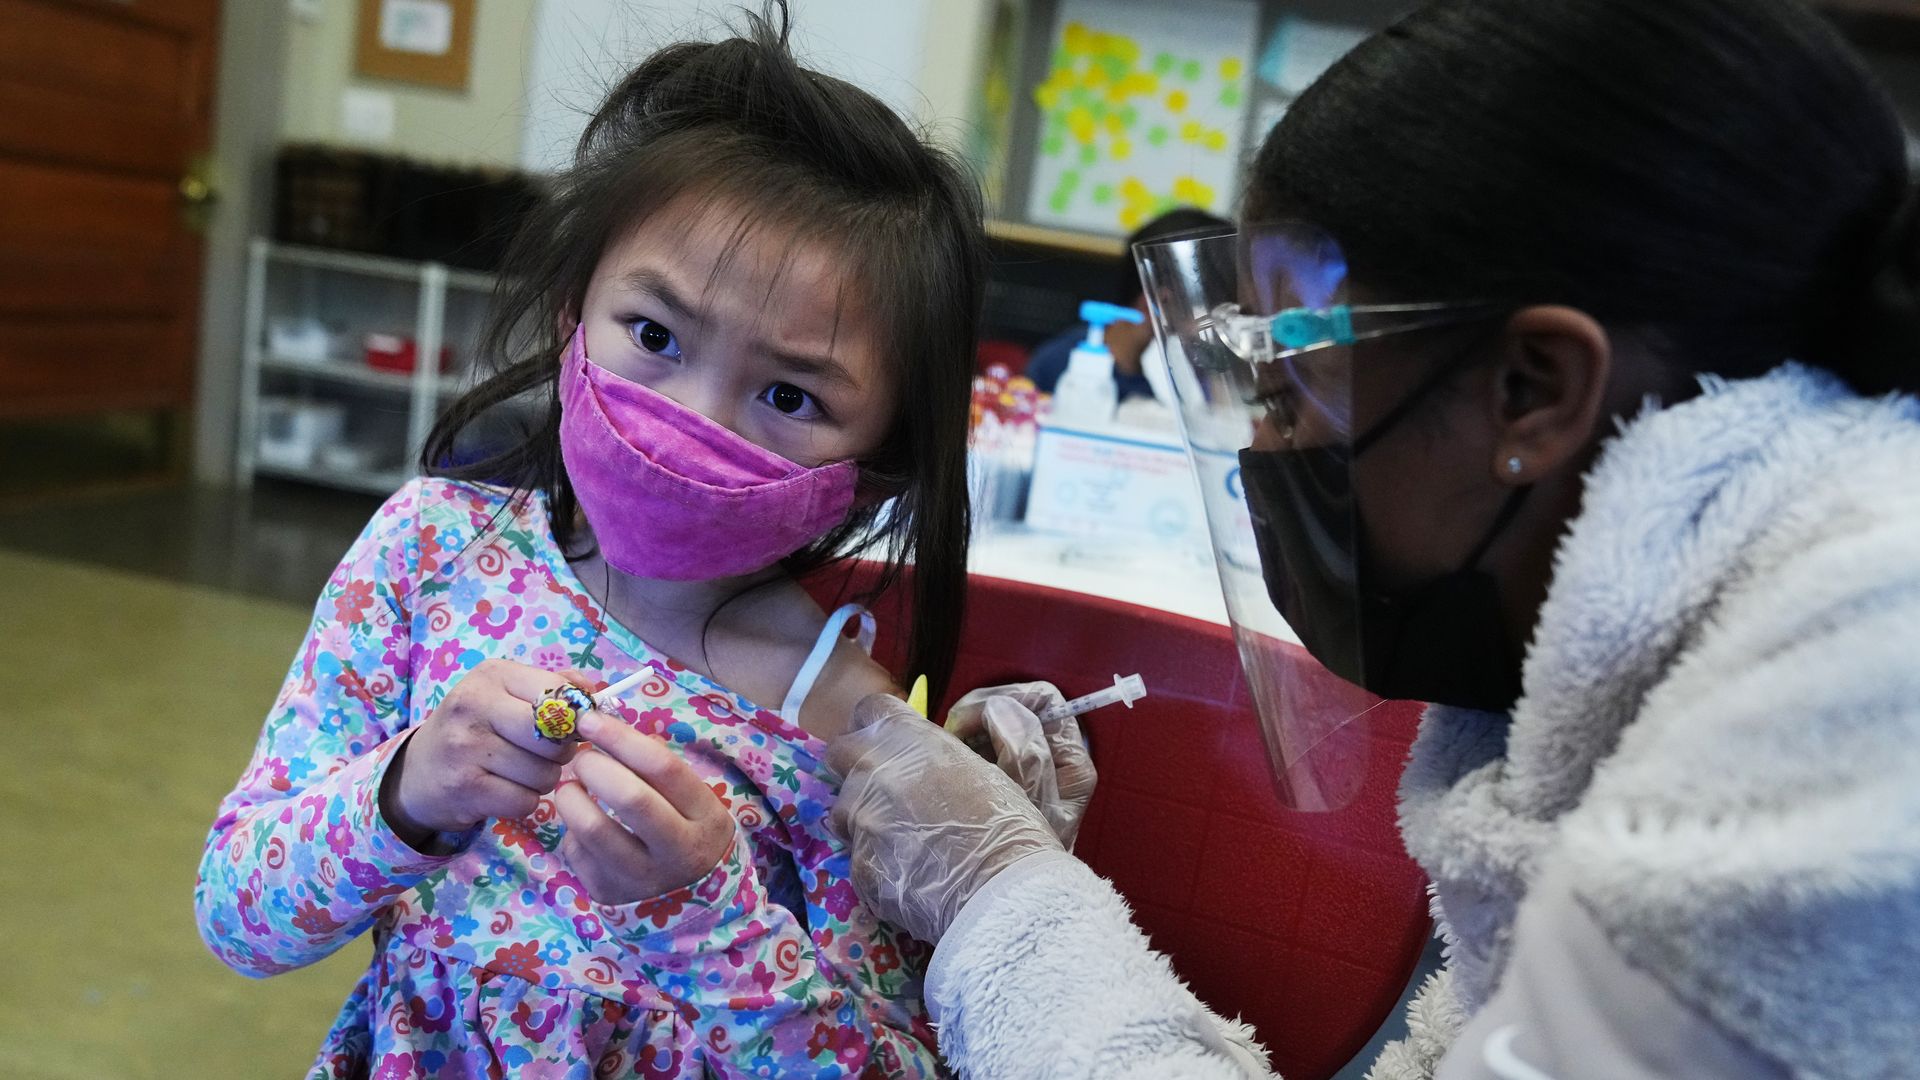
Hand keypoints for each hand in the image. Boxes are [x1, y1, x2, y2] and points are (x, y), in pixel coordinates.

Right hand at [381, 659, 583, 846]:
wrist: (416, 773)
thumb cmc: (475, 729)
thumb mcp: (504, 693)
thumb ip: (552, 685)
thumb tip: (594, 693)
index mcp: (492, 675)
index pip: (559, 693)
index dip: (576, 717)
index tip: (571, 728)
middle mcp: (475, 705)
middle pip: (555, 736)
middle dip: (561, 752)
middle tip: (545, 755)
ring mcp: (466, 747)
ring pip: (544, 773)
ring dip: (543, 780)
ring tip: (520, 773)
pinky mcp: (465, 788)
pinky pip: (526, 801)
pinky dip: (525, 802)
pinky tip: (506, 792)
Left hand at [552, 710, 735, 905]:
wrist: (694, 906)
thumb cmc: (689, 835)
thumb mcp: (695, 804)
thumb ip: (660, 770)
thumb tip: (613, 731)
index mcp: (705, 818)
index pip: (664, 768)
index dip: (622, 738)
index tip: (591, 720)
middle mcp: (678, 851)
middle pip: (631, 798)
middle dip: (596, 766)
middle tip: (581, 756)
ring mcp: (642, 878)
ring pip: (594, 829)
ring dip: (571, 797)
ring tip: (569, 786)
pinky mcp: (609, 894)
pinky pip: (578, 852)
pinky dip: (571, 829)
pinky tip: (580, 822)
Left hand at [827, 693, 1063, 944]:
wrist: (1002, 889)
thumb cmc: (1008, 825)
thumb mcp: (981, 770)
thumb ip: (935, 758)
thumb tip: (922, 763)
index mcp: (908, 738)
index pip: (868, 710)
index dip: (875, 726)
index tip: (886, 742)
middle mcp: (874, 769)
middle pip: (840, 753)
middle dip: (855, 767)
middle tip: (884, 790)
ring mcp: (860, 818)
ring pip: (843, 810)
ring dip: (865, 819)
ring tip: (903, 842)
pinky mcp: (857, 863)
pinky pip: (857, 857)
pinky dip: (877, 864)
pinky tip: (909, 874)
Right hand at [945, 682, 1098, 848]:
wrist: (1009, 895)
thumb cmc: (1024, 855)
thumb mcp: (1030, 805)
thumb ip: (1025, 753)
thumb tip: (1004, 707)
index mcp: (1070, 758)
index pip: (1043, 700)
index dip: (1004, 699)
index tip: (968, 721)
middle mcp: (1053, 755)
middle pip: (1016, 703)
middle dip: (979, 711)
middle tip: (952, 736)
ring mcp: (1025, 761)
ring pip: (994, 720)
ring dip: (968, 729)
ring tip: (950, 753)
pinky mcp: (1001, 770)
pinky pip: (980, 741)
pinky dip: (963, 744)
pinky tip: (952, 762)